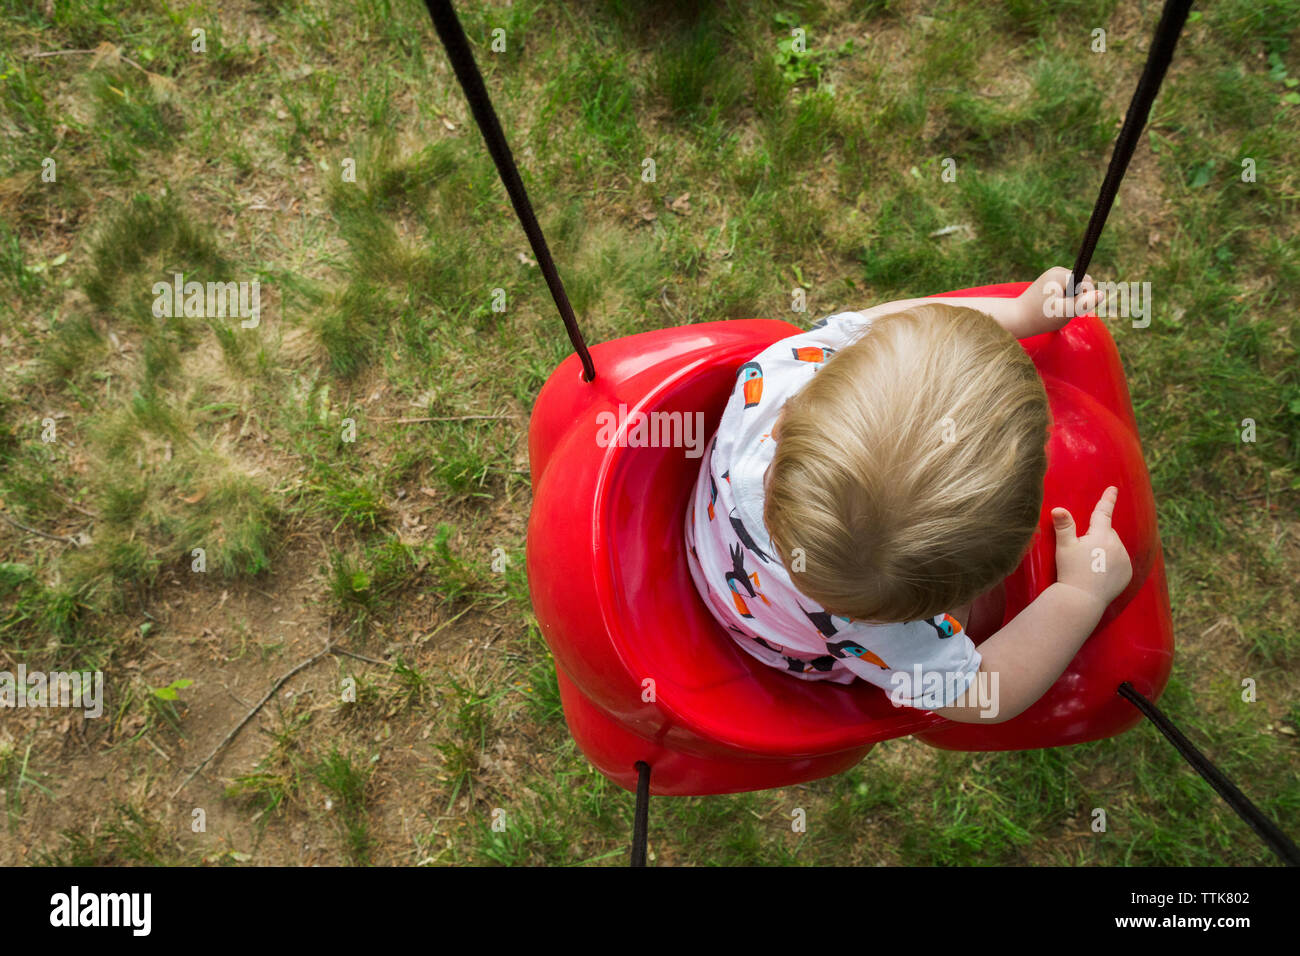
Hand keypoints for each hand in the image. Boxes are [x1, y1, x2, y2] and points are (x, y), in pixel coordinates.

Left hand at [1019, 267, 1106, 334]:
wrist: (1016, 318)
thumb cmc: (1040, 317)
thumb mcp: (1065, 312)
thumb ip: (1084, 303)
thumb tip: (1102, 294)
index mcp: (1060, 274)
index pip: (1087, 282)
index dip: (1084, 297)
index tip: (1070, 307)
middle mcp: (1056, 271)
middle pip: (1082, 282)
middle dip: (1078, 297)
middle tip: (1062, 310)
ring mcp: (1052, 275)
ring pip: (1075, 287)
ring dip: (1071, 299)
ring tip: (1056, 309)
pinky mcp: (1049, 282)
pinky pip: (1067, 289)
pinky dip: (1064, 299)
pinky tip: (1053, 307)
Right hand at [1051, 486, 1132, 610]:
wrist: (1082, 599)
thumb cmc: (1070, 571)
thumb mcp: (1064, 547)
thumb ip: (1064, 526)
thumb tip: (1058, 509)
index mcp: (1101, 535)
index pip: (1103, 512)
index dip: (1108, 499)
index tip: (1113, 489)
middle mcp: (1117, 545)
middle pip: (1107, 533)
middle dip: (1097, 536)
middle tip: (1081, 552)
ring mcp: (1124, 559)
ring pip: (1114, 547)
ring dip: (1105, 550)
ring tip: (1089, 565)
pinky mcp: (1128, 573)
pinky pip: (1121, 562)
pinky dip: (1112, 564)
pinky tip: (1099, 573)